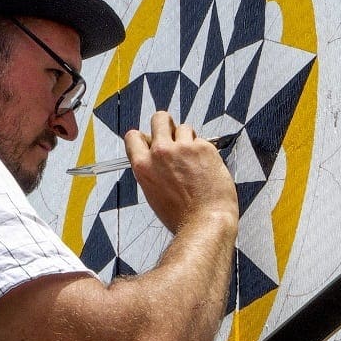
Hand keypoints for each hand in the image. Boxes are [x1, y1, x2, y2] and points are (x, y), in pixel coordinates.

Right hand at [124, 112, 238, 232]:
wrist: (206, 221)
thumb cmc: (182, 216)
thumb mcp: (154, 193)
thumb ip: (152, 170)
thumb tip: (156, 156)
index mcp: (143, 166)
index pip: (134, 136)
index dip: (144, 136)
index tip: (152, 140)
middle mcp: (160, 153)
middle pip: (159, 119)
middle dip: (167, 125)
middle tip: (175, 137)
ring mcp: (183, 148)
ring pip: (184, 127)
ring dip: (188, 139)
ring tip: (194, 159)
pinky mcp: (204, 147)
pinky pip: (202, 139)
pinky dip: (205, 150)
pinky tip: (207, 166)